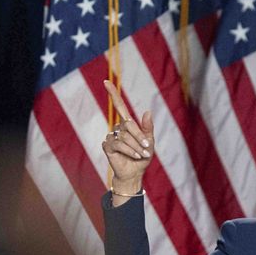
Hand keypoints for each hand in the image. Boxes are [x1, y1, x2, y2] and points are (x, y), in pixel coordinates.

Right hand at [101, 80, 154, 204]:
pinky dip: (129, 150)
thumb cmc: (142, 157)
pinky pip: (118, 144)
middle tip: (147, 147)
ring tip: (141, 154)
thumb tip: (147, 111)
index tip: (106, 81)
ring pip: (124, 136)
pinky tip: (134, 155)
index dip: (113, 94)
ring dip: (136, 146)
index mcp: (128, 124)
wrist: (135, 173)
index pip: (119, 106)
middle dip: (140, 136)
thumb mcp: (150, 142)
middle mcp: (118, 128)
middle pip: (128, 125)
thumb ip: (148, 128)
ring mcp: (111, 136)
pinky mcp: (107, 146)